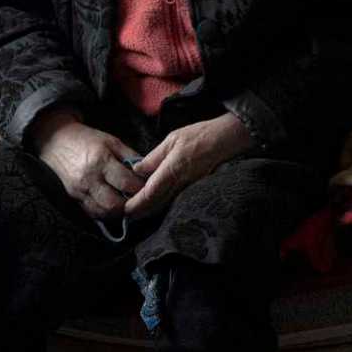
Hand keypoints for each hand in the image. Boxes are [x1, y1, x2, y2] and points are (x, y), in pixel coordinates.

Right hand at [29, 109, 144, 219]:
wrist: (55, 142)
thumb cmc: (87, 139)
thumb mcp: (111, 141)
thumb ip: (130, 157)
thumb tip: (148, 172)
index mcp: (101, 160)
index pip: (126, 183)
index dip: (141, 188)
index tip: (149, 186)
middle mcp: (89, 178)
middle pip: (115, 204)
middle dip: (131, 204)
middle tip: (140, 199)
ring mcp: (79, 191)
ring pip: (104, 212)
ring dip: (119, 212)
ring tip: (128, 203)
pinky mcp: (73, 198)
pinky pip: (93, 213)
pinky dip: (106, 213)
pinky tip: (114, 206)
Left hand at [122, 112, 253, 219]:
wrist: (226, 140)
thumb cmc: (200, 136)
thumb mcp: (172, 139)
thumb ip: (154, 157)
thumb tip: (137, 169)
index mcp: (171, 170)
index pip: (149, 194)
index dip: (136, 204)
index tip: (125, 210)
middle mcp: (179, 183)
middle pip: (156, 205)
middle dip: (140, 212)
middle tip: (125, 215)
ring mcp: (187, 188)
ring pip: (164, 205)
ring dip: (149, 210)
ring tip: (136, 212)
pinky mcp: (193, 189)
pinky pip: (174, 200)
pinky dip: (161, 204)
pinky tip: (154, 203)